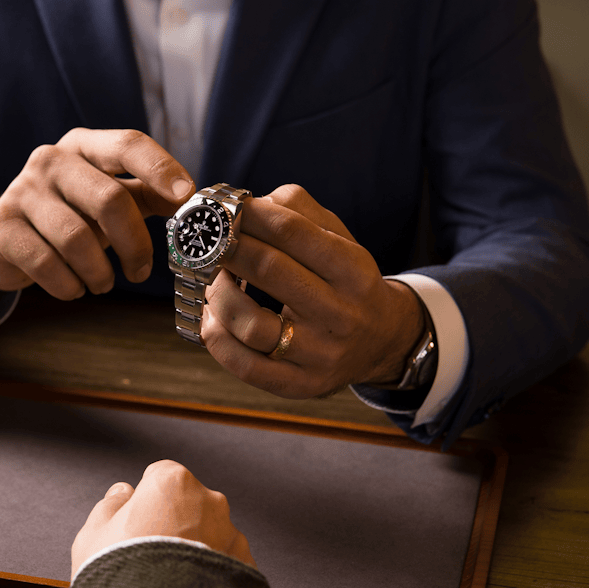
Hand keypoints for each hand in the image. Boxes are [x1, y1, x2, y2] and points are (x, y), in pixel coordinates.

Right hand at [0, 129, 193, 308]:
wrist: (1, 239)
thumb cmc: (69, 215)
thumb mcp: (108, 198)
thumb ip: (148, 194)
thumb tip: (192, 202)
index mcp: (83, 146)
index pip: (127, 144)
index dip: (160, 168)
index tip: (187, 196)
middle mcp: (50, 161)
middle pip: (108, 199)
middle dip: (134, 243)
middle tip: (142, 271)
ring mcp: (21, 192)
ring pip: (77, 239)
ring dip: (100, 272)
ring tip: (103, 283)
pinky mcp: (1, 229)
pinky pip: (46, 264)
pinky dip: (69, 285)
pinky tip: (74, 287)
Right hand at [71, 460, 254, 578]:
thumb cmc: (123, 570)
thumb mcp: (94, 534)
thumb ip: (110, 505)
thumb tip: (122, 493)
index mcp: (172, 482)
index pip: (159, 476)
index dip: (145, 500)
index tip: (137, 521)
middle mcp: (208, 500)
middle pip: (188, 503)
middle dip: (174, 521)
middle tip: (152, 550)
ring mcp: (231, 532)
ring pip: (211, 532)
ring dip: (197, 546)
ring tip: (172, 574)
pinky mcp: (245, 564)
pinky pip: (226, 560)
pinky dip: (214, 570)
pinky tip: (193, 586)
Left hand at [202, 184, 424, 397]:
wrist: (382, 341)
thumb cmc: (346, 281)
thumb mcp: (339, 239)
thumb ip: (297, 212)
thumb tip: (248, 202)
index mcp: (353, 269)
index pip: (292, 232)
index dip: (250, 216)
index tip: (224, 210)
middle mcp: (340, 313)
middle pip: (270, 271)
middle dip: (227, 250)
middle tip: (206, 241)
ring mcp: (320, 354)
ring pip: (251, 324)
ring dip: (219, 295)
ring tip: (212, 281)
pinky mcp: (300, 384)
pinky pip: (246, 366)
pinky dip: (218, 340)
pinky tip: (212, 319)